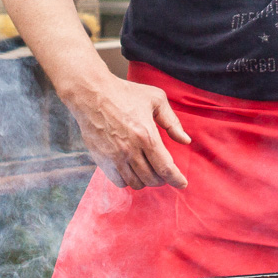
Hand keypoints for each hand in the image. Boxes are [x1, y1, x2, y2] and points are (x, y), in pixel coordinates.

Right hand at [66, 75, 191, 188]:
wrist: (92, 94)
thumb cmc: (125, 93)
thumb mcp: (156, 99)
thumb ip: (172, 122)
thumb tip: (185, 140)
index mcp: (146, 135)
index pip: (165, 167)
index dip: (176, 179)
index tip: (183, 184)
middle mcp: (130, 150)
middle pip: (151, 178)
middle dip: (162, 179)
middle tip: (165, 174)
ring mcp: (114, 157)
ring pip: (135, 183)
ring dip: (146, 181)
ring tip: (149, 172)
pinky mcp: (102, 159)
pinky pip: (118, 181)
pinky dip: (129, 181)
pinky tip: (132, 172)